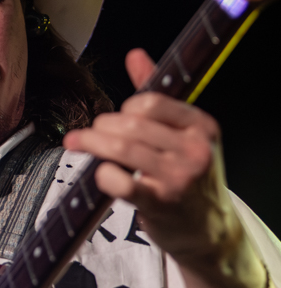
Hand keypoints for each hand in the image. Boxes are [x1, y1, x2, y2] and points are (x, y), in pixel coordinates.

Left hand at [64, 49, 241, 268]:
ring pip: (124, 149)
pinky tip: (98, 173)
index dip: (125, 107)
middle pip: (134, 124)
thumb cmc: (190, 181)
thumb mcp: (184, 137)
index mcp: (201, 126)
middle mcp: (194, 149)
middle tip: (88, 133)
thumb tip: (135, 55)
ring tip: (78, 143)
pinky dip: (104, 175)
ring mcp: (178, 177)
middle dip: (102, 126)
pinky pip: (123, 183)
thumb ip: (160, 97)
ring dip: (94, 144)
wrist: (208, 231)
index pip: (154, 102)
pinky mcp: (161, 203)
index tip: (114, 118)